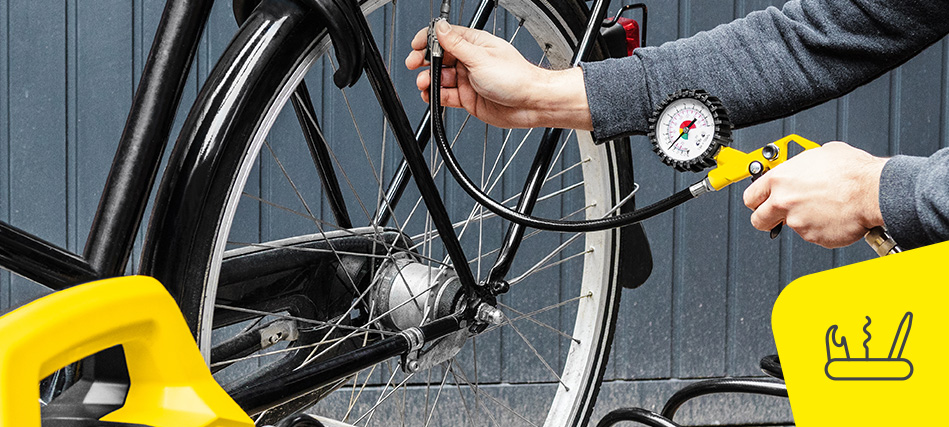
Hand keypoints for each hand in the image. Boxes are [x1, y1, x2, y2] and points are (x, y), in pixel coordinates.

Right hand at [405, 21, 591, 129]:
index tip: (416, 45)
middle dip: (425, 61)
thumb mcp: (480, 57)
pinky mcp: (467, 97)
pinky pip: (446, 95)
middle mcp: (470, 60)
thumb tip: (440, 27)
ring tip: (425, 83)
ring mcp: (468, 79)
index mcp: (474, 44)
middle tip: (414, 65)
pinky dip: (436, 96)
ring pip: (441, 78)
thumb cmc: (515, 78)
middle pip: (439, 58)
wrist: (530, 104)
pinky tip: (431, 96)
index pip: (445, 37)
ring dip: (430, 80)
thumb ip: (456, 44)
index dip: (428, 40)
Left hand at [743, 142, 887, 247]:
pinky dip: (820, 228)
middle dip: (767, 218)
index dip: (756, 200)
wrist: (874, 191)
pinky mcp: (813, 237)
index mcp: (780, 180)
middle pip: (759, 220)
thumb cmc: (852, 171)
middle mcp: (783, 202)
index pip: (751, 197)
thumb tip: (801, 168)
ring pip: (790, 227)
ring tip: (823, 208)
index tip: (759, 202)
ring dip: (802, 220)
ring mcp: (797, 222)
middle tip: (778, 215)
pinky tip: (833, 216)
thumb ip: (801, 166)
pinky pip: (812, 235)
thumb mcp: (819, 155)